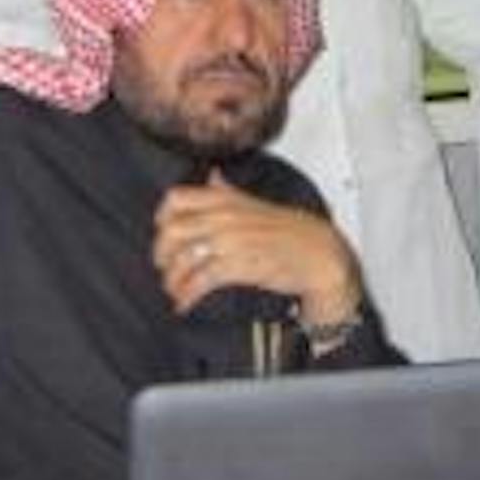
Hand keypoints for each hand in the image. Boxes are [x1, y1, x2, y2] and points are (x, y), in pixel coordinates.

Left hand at [155, 173, 364, 326]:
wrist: (318, 252)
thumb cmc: (289, 229)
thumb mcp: (255, 202)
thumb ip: (227, 191)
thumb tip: (211, 175)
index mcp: (224, 199)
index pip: (175, 199)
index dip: (161, 218)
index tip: (163, 233)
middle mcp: (223, 216)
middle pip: (171, 232)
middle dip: (161, 255)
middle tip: (165, 268)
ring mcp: (230, 241)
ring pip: (182, 260)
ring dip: (172, 280)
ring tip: (176, 290)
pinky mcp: (238, 265)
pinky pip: (199, 281)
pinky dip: (186, 296)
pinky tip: (185, 304)